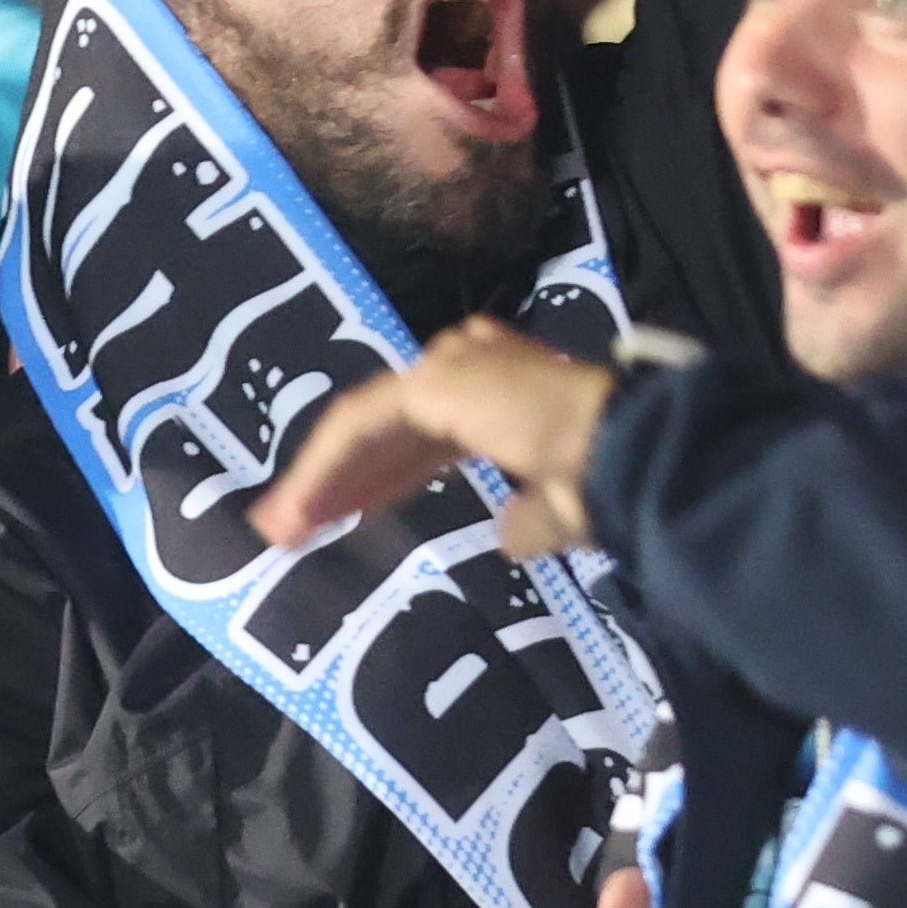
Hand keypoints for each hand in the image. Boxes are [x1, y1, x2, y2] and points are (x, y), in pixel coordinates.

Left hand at [252, 320, 613, 559]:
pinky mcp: (430, 384)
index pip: (427, 438)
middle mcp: (472, 366)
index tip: (350, 516)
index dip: (386, 478)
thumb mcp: (563, 507)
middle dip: (341, 481)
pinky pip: (358, 427)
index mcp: (505, 394)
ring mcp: (449, 367)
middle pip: (387, 431)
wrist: (627, 446)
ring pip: (363, 427)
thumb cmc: (609, 477)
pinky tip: (298, 508)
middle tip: (296, 526)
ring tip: (279, 528)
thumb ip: (530, 520)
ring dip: (320, 478)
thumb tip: (509, 541)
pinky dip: (324, 468)